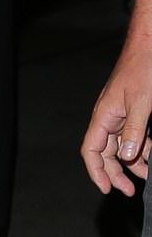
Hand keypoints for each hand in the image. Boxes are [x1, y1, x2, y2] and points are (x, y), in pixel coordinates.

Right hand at [81, 50, 151, 195]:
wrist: (150, 46)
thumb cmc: (143, 68)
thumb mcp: (142, 102)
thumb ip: (134, 131)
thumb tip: (127, 157)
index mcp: (104, 116)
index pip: (91, 150)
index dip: (96, 171)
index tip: (107, 188)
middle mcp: (109, 117)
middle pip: (106, 153)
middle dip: (116, 172)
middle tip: (129, 190)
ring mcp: (121, 115)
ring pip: (122, 146)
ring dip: (133, 162)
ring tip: (147, 174)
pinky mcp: (134, 111)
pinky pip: (134, 135)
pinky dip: (141, 147)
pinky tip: (150, 155)